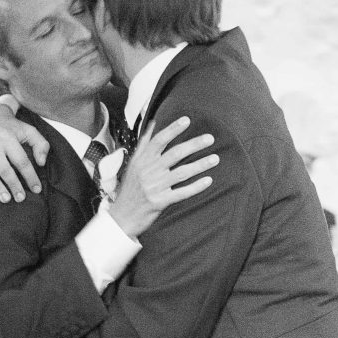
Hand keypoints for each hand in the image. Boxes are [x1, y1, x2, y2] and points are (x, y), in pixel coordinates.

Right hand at [0, 100, 49, 202]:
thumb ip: (41, 145)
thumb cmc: (12, 128)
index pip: (21, 161)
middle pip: (4, 169)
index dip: (30, 176)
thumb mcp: (29, 130)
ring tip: (6, 200)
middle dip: (14, 185)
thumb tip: (41, 163)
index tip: (36, 189)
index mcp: (8, 138)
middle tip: (21, 198)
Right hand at [107, 117, 217, 237]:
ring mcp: (154, 187)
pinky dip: (195, 187)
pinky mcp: (159, 202)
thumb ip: (145, 144)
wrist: (121, 217)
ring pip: (181, 173)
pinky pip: (181, 193)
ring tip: (215, 158)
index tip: (186, 120)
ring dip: (200, 165)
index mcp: (142, 161)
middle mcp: (148, 172)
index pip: (158, 140)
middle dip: (193, 145)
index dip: (172, 129)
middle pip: (174, 154)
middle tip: (210, 138)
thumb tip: (153, 122)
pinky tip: (208, 180)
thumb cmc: (130, 189)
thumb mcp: (133, 164)